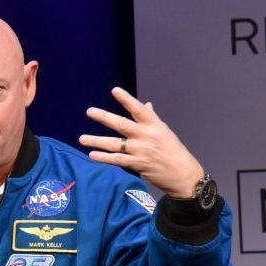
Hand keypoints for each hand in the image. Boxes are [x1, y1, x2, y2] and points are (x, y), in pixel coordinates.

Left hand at [79, 87, 202, 197]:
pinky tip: (92, 155)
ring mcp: (141, 150)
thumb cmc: (174, 151)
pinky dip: (104, 158)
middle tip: (89, 111)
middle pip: (122, 124)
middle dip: (104, 117)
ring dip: (96, 141)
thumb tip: (146, 104)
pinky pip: (117, 160)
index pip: (138, 109)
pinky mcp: (138, 164)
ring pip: (114, 144)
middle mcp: (146, 136)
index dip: (126, 99)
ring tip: (82, 139)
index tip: (114, 90)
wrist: (184, 175)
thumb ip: (152, 118)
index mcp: (154, 125)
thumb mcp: (165, 132)